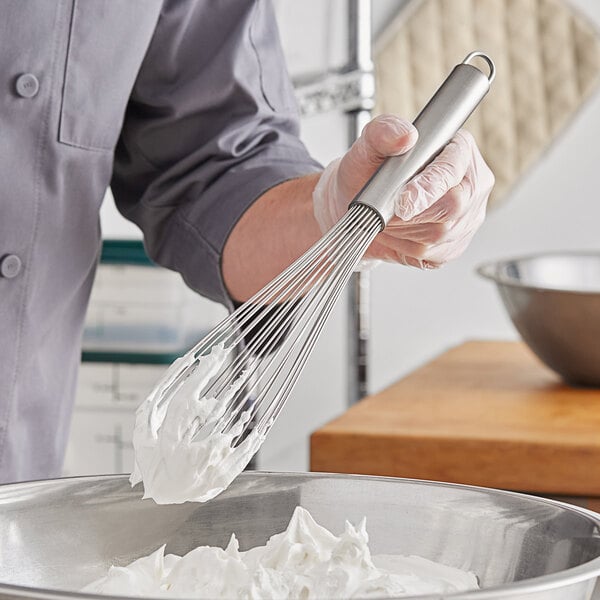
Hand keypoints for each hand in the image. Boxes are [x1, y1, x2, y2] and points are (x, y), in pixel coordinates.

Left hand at [312, 114, 493, 268]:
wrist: (358, 205)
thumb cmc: (367, 172)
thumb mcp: (367, 146)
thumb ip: (383, 132)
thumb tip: (405, 135)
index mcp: (458, 150)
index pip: (453, 170)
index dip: (429, 188)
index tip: (403, 202)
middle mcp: (470, 184)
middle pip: (454, 207)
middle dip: (412, 214)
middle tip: (387, 211)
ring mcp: (467, 217)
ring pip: (441, 235)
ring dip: (405, 231)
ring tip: (389, 218)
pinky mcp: (454, 244)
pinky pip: (434, 254)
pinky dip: (407, 248)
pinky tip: (397, 234)